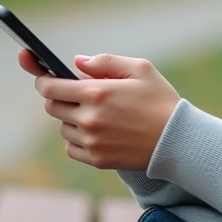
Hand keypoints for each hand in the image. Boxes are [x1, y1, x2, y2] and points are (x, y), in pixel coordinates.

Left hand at [17, 50, 180, 170]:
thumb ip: (105, 62)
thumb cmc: (160, 100)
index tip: (44, 77)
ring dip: (71, 119)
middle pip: (52, 107)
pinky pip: (71, 148)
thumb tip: (77, 63)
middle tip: (78, 94)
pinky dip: (78, 140)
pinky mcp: (97, 160)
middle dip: (60, 97)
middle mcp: (89, 118)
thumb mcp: (140, 69)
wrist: (178, 140)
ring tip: (96, 114)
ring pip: (63, 128)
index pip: (50, 87)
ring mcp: (92, 141)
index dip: (42, 79)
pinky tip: (97, 133)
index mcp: (97, 93)